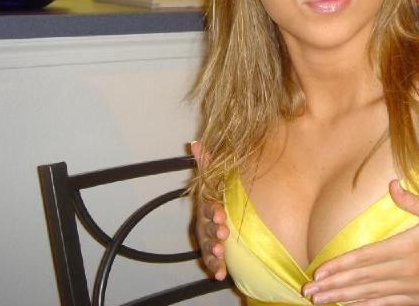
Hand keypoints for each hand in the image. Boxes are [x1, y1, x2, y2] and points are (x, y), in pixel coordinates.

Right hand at [191, 141, 230, 280]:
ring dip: (213, 251)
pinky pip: (212, 263)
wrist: (223, 217)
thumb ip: (206, 163)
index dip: (213, 210)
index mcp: (206, 206)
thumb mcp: (214, 180)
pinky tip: (221, 275)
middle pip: (206, 228)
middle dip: (214, 231)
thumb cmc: (219, 196)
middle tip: (223, 234)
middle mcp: (204, 223)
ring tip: (221, 254)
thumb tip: (195, 143)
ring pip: (207, 246)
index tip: (221, 214)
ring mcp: (208, 239)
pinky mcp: (214, 254)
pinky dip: (216, 268)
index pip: (208, 207)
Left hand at [303, 180, 418, 305]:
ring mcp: (413, 288)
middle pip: (363, 279)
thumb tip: (391, 184)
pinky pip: (387, 305)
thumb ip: (411, 200)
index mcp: (408, 247)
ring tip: (321, 300)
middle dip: (334, 285)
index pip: (366, 258)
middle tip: (309, 291)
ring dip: (344, 297)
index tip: (320, 270)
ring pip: (371, 294)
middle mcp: (407, 271)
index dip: (341, 265)